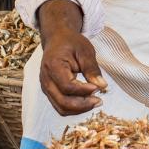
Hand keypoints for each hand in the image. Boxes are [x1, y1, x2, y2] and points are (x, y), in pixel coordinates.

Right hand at [36, 0, 108, 116]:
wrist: (57, 39)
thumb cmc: (71, 42)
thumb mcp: (85, 50)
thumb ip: (92, 69)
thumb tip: (102, 86)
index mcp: (53, 66)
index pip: (67, 86)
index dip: (83, 90)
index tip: (98, 88)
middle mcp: (46, 79)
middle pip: (62, 101)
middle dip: (82, 105)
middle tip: (99, 101)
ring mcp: (46, 87)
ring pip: (61, 107)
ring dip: (79, 109)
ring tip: (95, 101)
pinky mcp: (50, 91)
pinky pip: (60, 105)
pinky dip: (74, 108)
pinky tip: (87, 101)